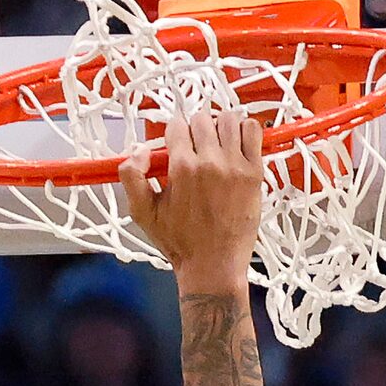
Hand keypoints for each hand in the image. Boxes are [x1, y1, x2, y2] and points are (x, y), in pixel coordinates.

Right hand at [119, 104, 263, 295]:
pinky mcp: (255, 173)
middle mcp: (210, 162)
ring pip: (228, 119)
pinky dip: (246, 131)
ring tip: (218, 145)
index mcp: (182, 168)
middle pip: (201, 119)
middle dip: (196, 130)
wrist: (214, 266)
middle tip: (197, 149)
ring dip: (220, 127)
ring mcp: (235, 166)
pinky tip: (238, 146)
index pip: (177, 125)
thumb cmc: (181, 242)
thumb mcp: (142, 213)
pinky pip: (254, 131)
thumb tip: (140, 150)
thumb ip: (130, 176)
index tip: (178, 147)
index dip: (175, 135)